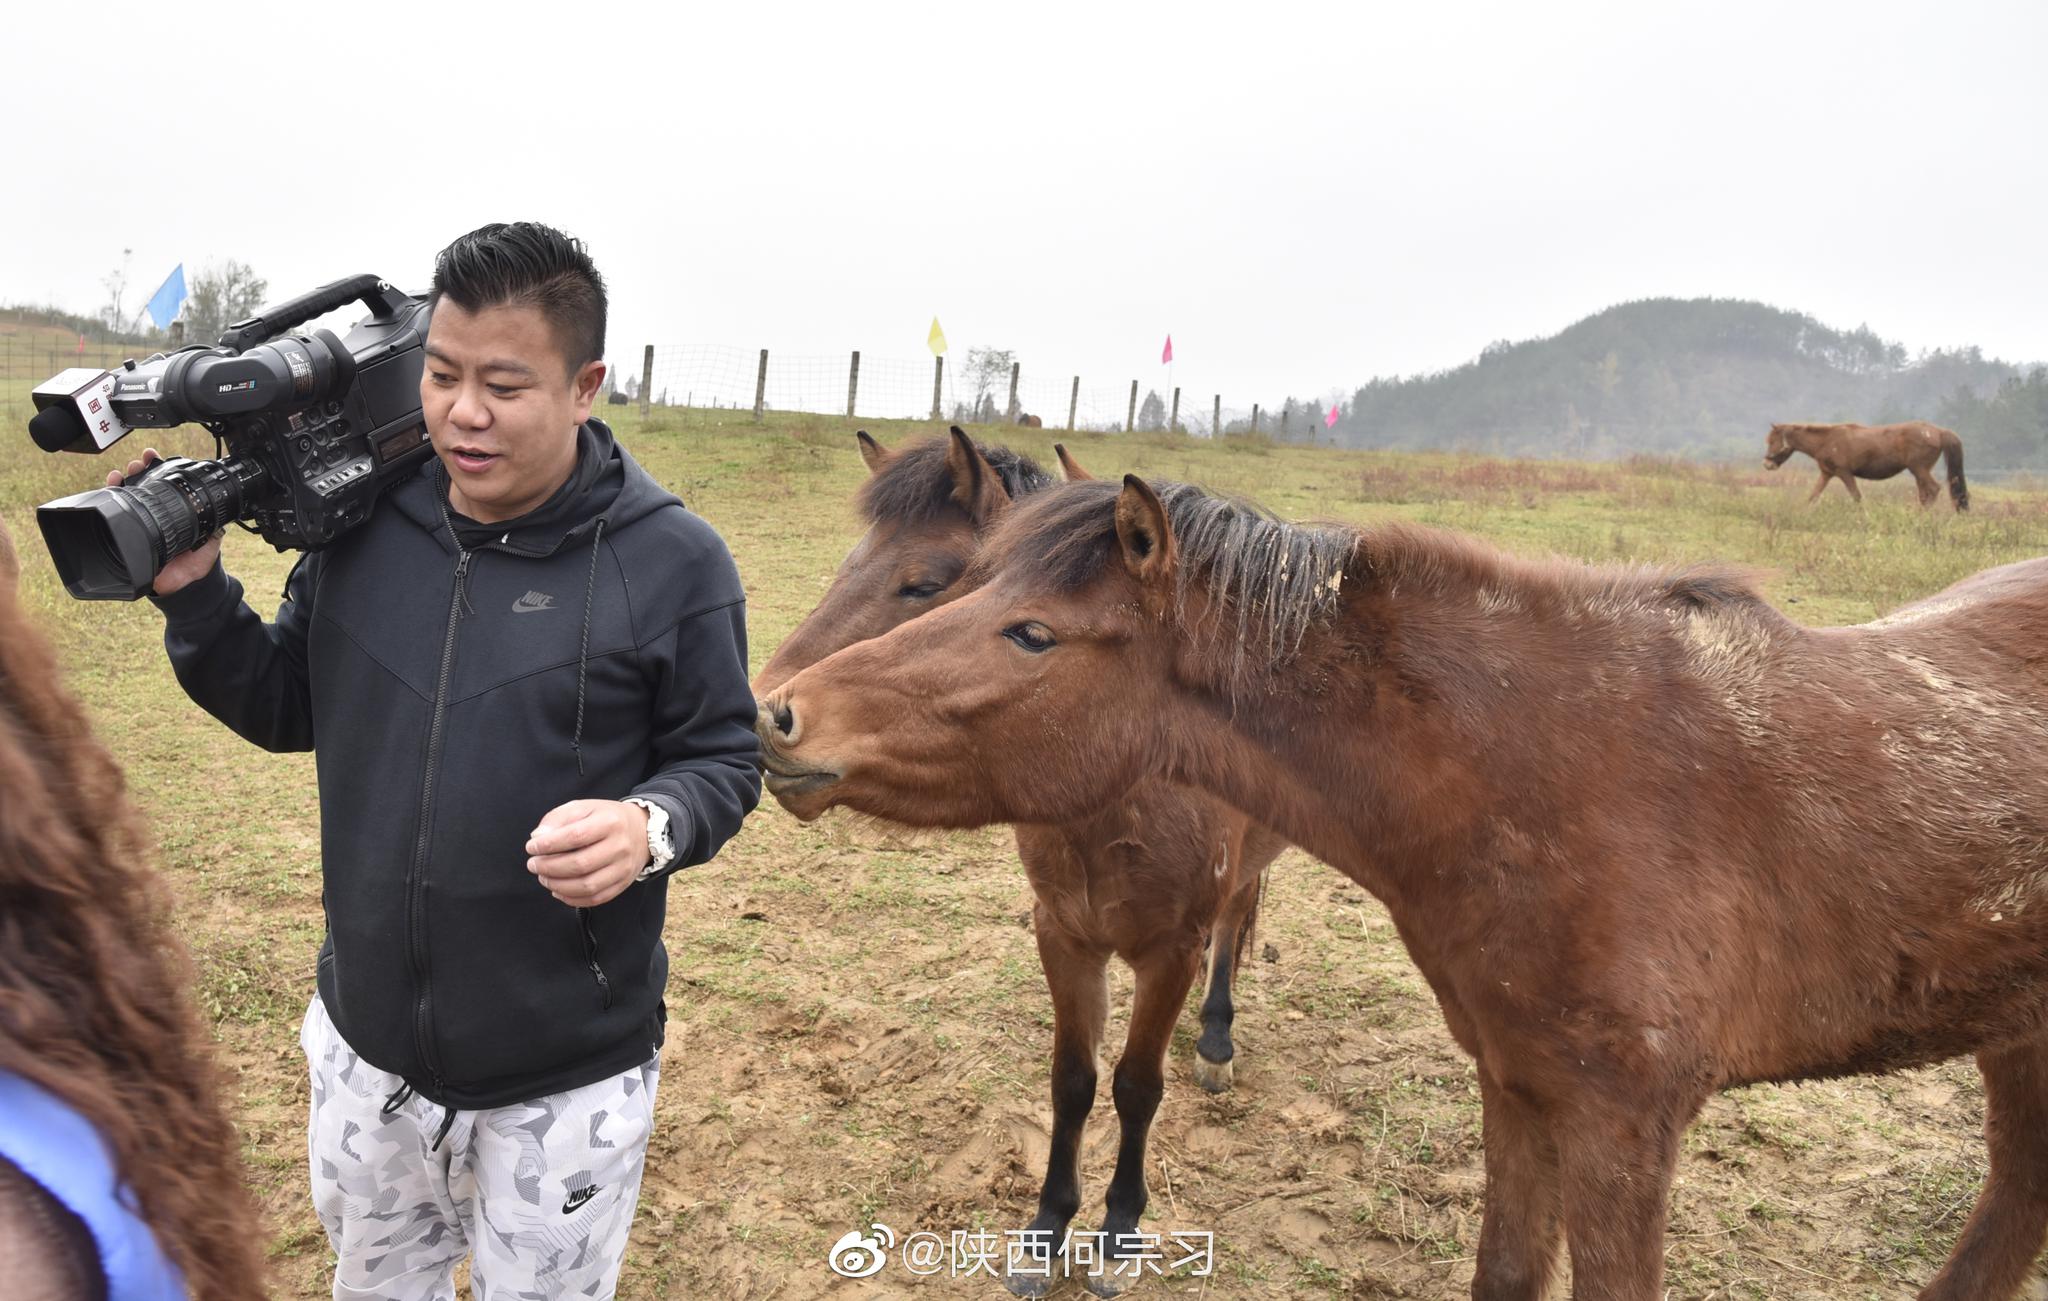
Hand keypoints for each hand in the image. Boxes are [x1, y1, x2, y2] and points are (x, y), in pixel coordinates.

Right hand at [107, 449, 221, 594]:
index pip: (161, 485)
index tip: (152, 455)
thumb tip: (222, 507)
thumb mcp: (210, 539)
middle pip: (139, 487)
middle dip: (136, 470)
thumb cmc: (197, 563)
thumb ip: (213, 523)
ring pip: (124, 499)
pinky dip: (109, 504)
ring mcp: (139, 526)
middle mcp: (154, 516)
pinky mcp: (128, 540)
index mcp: (172, 512)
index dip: (155, 468)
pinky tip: (109, 490)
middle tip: (138, 463)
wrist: (188, 587)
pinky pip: (114, 521)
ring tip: (122, 473)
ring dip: (120, 482)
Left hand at [526, 799, 649, 907]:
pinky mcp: (623, 884)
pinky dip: (572, 899)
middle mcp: (620, 846)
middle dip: (549, 867)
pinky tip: (558, 891)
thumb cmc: (606, 818)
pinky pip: (596, 898)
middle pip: (580, 864)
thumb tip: (538, 838)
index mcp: (610, 822)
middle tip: (533, 865)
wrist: (642, 831)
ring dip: (558, 885)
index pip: (575, 836)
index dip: (549, 845)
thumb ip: (558, 819)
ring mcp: (623, 868)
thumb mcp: (584, 807)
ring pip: (587, 886)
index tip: (531, 847)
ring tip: (543, 878)